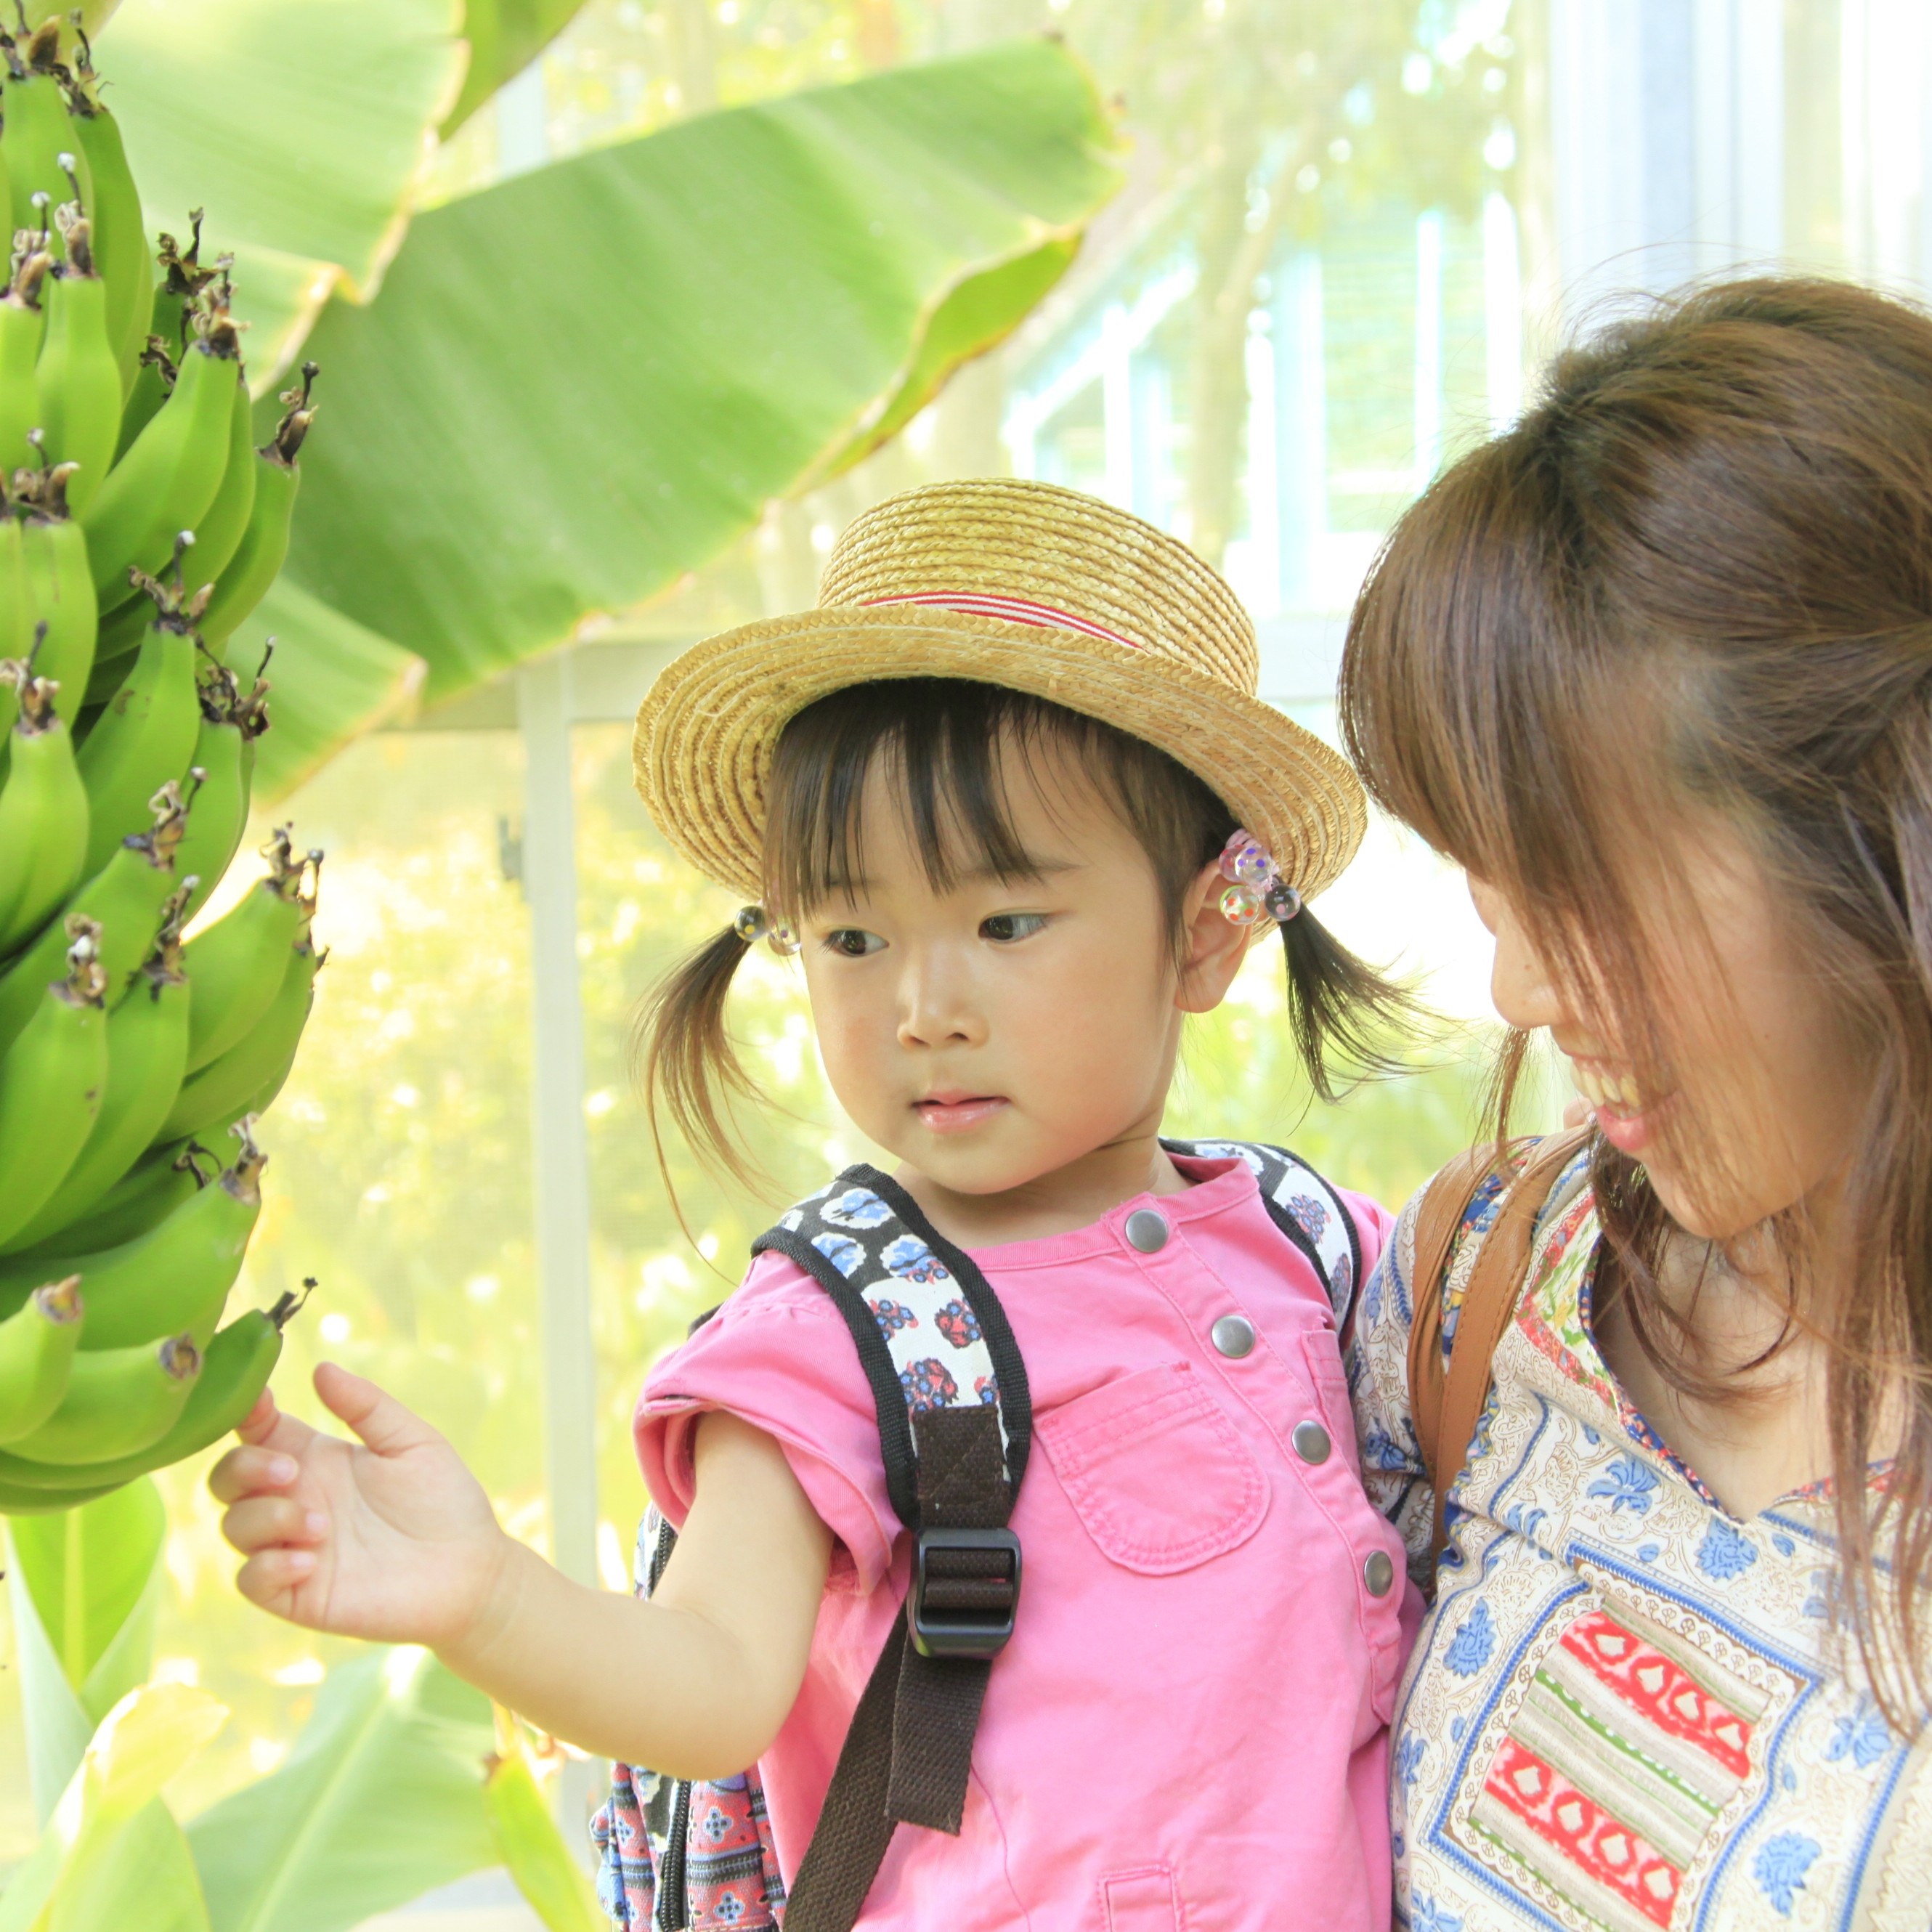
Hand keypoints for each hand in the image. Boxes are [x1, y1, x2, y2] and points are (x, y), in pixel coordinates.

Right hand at [209, 1362, 511, 1650]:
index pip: (258, 1431)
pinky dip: (267, 1567)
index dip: (245, 1413)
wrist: (469, 1569)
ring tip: (320, 1525)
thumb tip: (321, 1368)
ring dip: (265, 1518)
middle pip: (227, 1477)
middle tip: (292, 1473)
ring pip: (234, 1525)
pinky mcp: (297, 1593)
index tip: (260, 1403)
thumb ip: (367, 1407)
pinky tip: (309, 1561)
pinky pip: (249, 1581)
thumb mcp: (412, 1441)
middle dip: (245, 1468)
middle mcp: (295, 1500)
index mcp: (316, 1459)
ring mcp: (291, 1546)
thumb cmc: (443, 1500)